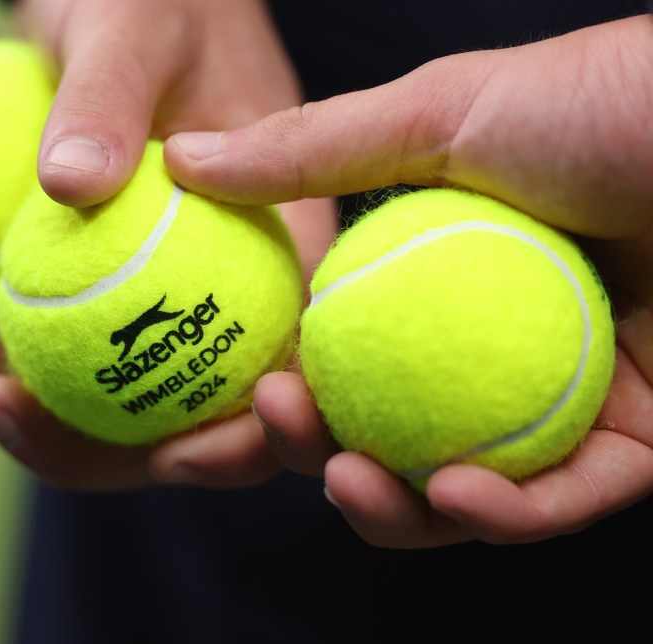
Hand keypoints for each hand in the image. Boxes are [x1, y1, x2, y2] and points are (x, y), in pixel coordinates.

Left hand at [0, 0, 331, 489]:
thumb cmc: (155, 0)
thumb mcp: (137, 27)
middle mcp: (216, 301)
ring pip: (80, 394)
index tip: (169, 454)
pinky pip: (25, 336)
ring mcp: (142, 305)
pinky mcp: (77, 292)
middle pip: (170, 419)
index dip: (245, 445)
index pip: (282, 379)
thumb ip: (112, 99)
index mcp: (279, 259)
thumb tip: (71, 185)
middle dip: (82, 446)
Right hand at [165, 15, 652, 545]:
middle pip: (391, 429)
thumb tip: (184, 160)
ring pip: (465, 487)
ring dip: (398, 508)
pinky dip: (507, 511)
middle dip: (324, 454)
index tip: (252, 385)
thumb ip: (309, 149)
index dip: (292, 383)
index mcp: (440, 280)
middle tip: (290, 435)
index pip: (346, 352)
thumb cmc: (602, 104)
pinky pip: (561, 498)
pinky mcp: (637, 445)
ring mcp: (563, 398)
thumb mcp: (439, 113)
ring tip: (353, 483)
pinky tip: (460, 493)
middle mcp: (492, 345)